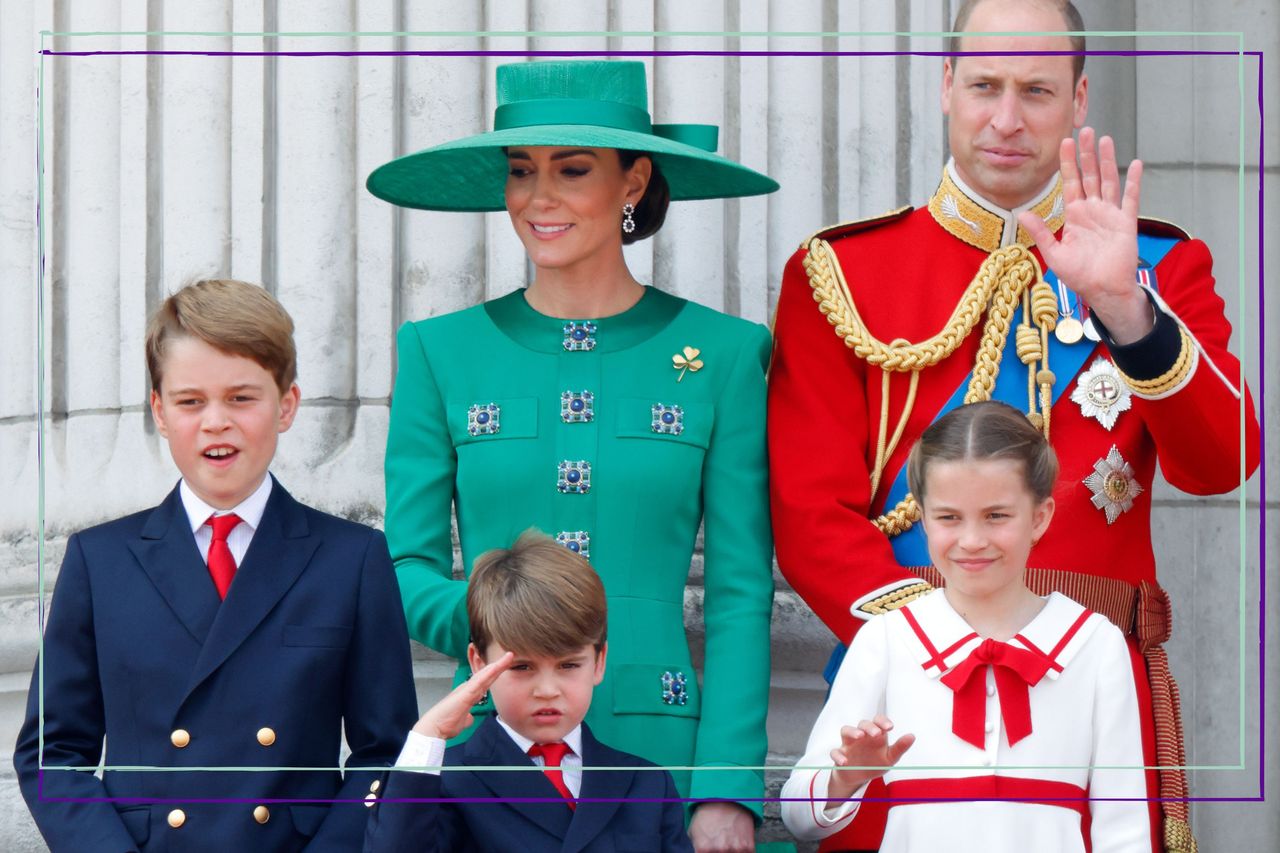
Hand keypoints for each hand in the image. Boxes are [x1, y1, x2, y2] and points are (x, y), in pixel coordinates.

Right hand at [411, 651, 513, 740]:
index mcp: (468, 695)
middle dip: (499, 666)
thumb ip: (467, 717)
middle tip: (510, 655)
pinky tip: (495, 667)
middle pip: (487, 676)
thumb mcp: (462, 721)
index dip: (495, 675)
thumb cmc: (445, 724)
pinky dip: (487, 674)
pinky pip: (478, 682)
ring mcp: (466, 690)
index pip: (485, 683)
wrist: (434, 728)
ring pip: (485, 675)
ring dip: (497, 666)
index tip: (504, 667)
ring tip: (508, 656)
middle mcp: (468, 689)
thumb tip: (470, 718)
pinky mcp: (465, 694)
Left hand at [688, 801, 755, 851]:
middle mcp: (719, 850)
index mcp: (703, 848)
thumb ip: (695, 848)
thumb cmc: (708, 814)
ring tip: (728, 845)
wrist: (727, 798)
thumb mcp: (693, 831)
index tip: (710, 851)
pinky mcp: (748, 847)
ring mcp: (735, 849)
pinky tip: (737, 844)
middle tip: (719, 847)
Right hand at [827, 716, 914, 802]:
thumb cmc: (875, 763)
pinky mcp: (840, 756)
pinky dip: (838, 756)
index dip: (882, 721)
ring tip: (859, 736)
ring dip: (852, 731)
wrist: (858, 777)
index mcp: (875, 735)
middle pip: (862, 724)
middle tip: (877, 733)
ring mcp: (849, 745)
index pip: (877, 721)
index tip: (890, 727)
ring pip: (845, 730)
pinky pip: (835, 752)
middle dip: (869, 726)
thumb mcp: (890, 757)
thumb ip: (900, 747)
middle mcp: (861, 736)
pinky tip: (845, 761)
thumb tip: (912, 736)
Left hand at [1018, 127, 1152, 344]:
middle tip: (1085, 130)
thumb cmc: (1079, 275)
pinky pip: (1131, 198)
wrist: (1102, 290)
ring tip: (1105, 139)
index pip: (1070, 182)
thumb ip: (1040, 232)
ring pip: (1108, 181)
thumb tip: (1021, 214)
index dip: (1067, 163)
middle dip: (1086, 154)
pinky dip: (1134, 182)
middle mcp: (1092, 210)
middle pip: (1089, 175)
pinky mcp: (1126, 222)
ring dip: (1107, 160)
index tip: (1064, 142)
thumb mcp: (1054, 253)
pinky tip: (1136, 165)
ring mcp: (1110, 214)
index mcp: (1074, 215)